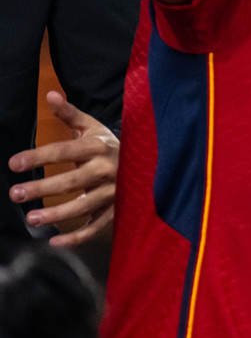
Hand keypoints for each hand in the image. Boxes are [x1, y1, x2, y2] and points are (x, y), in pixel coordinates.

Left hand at [7, 92, 118, 246]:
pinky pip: (97, 226)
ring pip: (84, 206)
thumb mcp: (93, 128)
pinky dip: (78, 237)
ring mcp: (114, 192)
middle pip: (73, 181)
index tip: (14, 163)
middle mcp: (108, 169)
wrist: (148, 161)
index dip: (39, 156)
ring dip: (57, 214)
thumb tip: (50, 96)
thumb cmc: (110, 145)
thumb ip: (70, 115)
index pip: (65, 151)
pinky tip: (55, 241)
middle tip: (15, 194)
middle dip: (43, 189)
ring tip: (31, 218)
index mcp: (100, 147)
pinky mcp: (117, 210)